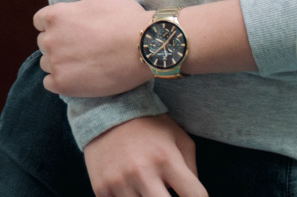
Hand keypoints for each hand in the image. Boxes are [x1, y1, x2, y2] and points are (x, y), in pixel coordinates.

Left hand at [35, 0, 153, 97]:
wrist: (146, 47)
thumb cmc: (124, 15)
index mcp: (54, 15)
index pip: (42, 21)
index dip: (61, 24)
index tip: (80, 28)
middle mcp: (50, 39)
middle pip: (46, 42)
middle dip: (62, 42)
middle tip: (89, 44)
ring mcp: (56, 63)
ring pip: (49, 63)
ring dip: (63, 62)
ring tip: (89, 59)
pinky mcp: (64, 85)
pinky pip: (52, 83)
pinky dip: (64, 81)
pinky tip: (83, 75)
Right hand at [83, 116, 205, 196]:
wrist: (106, 109)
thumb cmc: (148, 125)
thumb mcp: (178, 138)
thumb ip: (191, 169)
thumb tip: (192, 196)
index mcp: (166, 158)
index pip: (195, 196)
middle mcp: (142, 171)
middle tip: (166, 192)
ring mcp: (119, 182)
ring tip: (147, 188)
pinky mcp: (101, 188)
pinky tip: (130, 190)